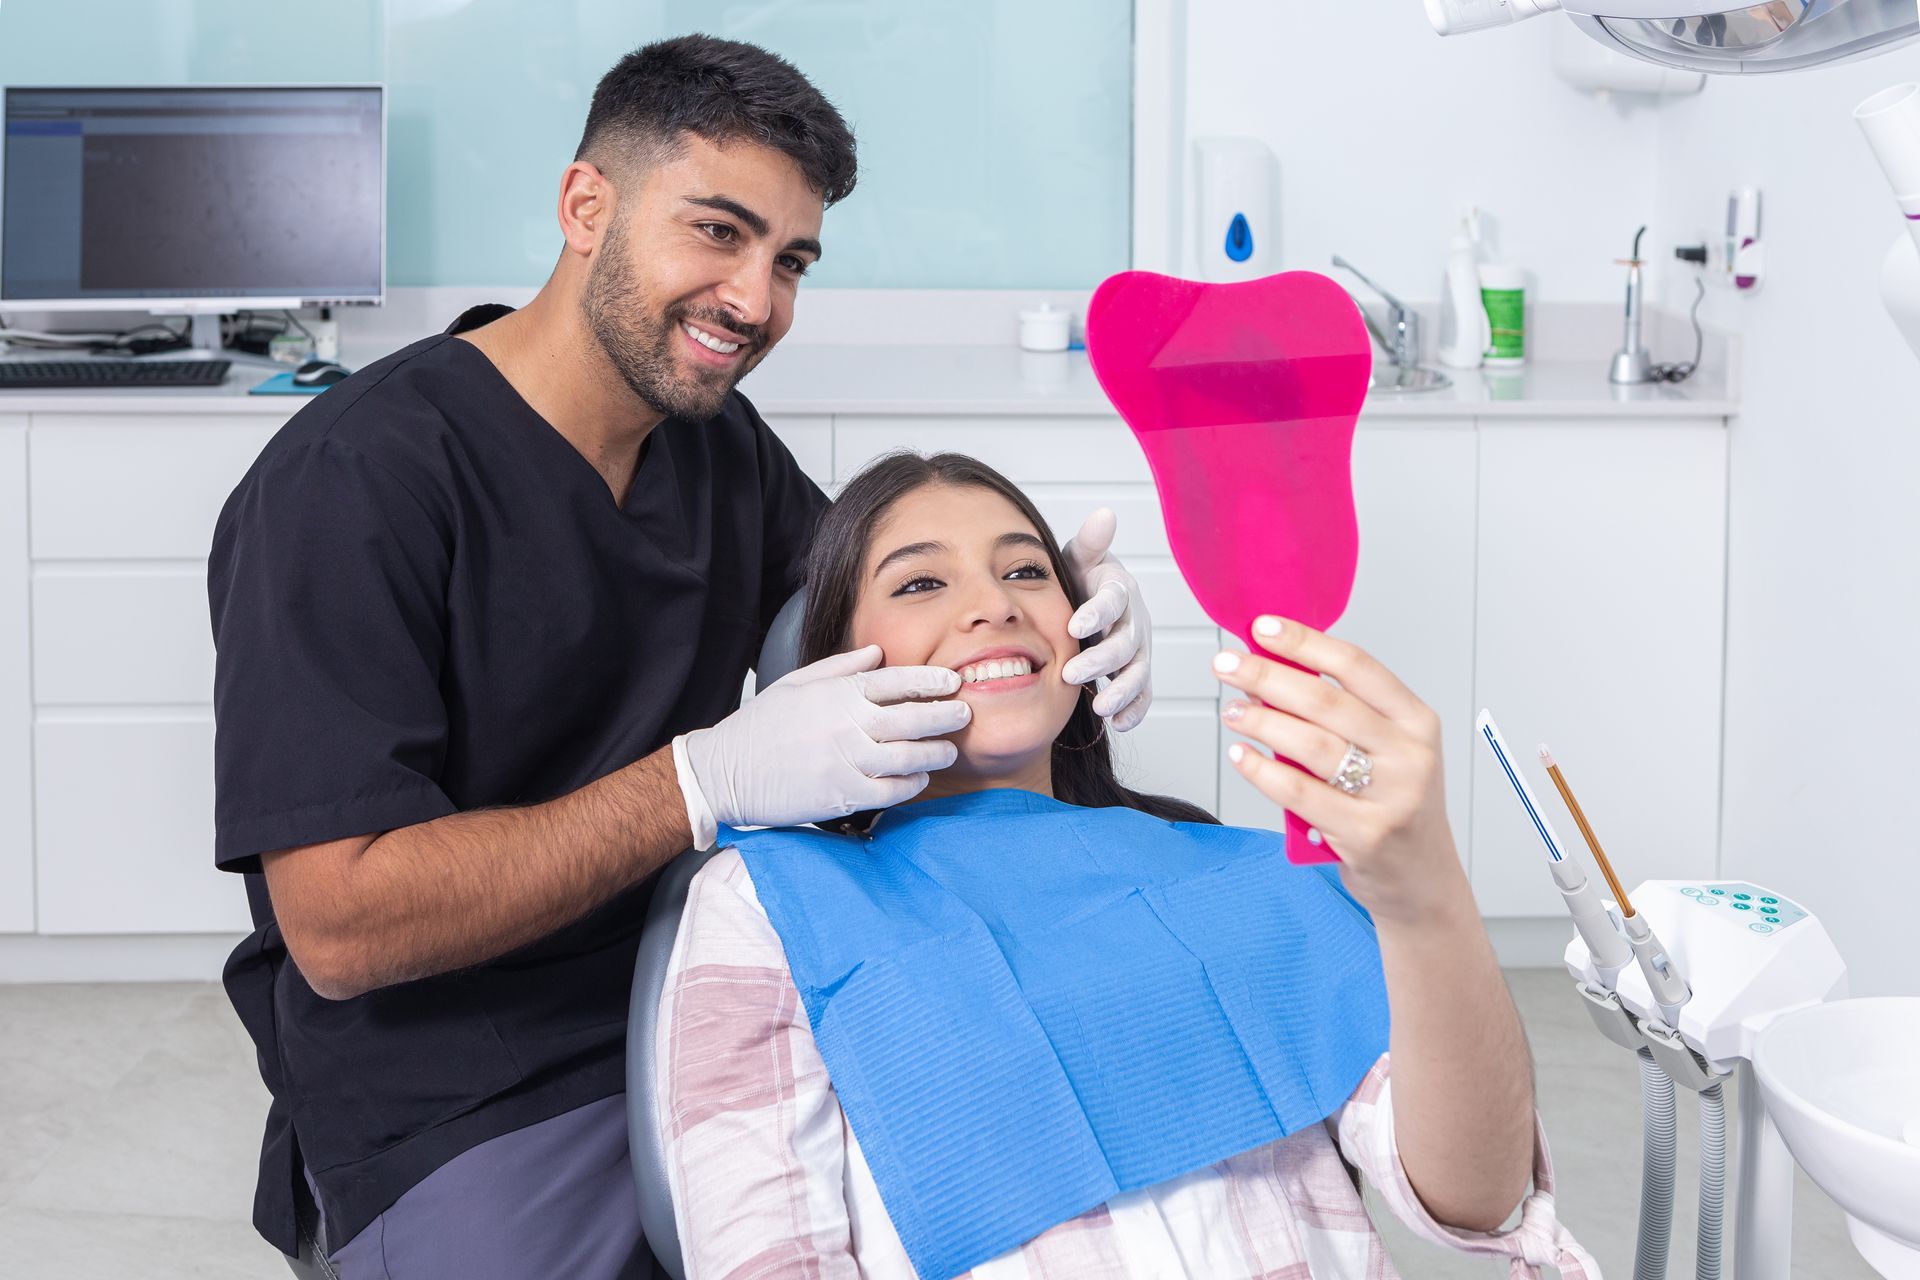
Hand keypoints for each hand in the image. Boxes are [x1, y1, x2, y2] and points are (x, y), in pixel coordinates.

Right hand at [674, 645, 969, 841]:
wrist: (725, 771)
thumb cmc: (760, 726)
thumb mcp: (797, 683)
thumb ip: (840, 667)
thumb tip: (876, 652)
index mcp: (837, 693)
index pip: (896, 681)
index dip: (930, 681)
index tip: (952, 682)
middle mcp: (846, 724)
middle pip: (911, 718)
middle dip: (945, 715)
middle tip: (964, 714)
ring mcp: (845, 761)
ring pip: (907, 756)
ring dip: (934, 752)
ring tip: (947, 749)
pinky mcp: (840, 795)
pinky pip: (889, 790)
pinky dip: (910, 783)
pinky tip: (919, 778)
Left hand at [1059, 507, 1152, 731]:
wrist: (1092, 605)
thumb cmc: (1082, 580)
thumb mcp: (1081, 559)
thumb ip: (1090, 543)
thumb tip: (1104, 514)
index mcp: (1119, 591)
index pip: (1113, 601)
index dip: (1096, 613)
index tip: (1075, 627)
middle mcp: (1134, 621)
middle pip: (1124, 643)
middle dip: (1100, 660)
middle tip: (1071, 674)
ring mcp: (1139, 650)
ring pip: (1137, 672)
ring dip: (1120, 690)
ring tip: (1100, 707)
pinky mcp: (1138, 674)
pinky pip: (1143, 694)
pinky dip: (1135, 710)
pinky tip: (1121, 724)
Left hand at [1212, 615, 1465, 926]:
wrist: (1422, 882)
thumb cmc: (1394, 807)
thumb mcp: (1388, 752)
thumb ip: (1344, 716)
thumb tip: (1272, 672)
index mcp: (1416, 722)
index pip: (1356, 666)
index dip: (1305, 642)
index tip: (1262, 628)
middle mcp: (1410, 754)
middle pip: (1326, 701)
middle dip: (1268, 676)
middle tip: (1227, 664)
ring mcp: (1391, 796)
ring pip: (1311, 745)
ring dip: (1261, 721)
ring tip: (1231, 710)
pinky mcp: (1365, 834)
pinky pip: (1300, 793)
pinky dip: (1263, 771)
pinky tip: (1242, 756)